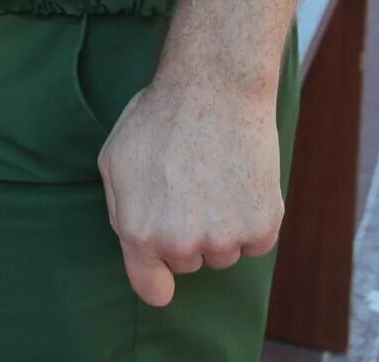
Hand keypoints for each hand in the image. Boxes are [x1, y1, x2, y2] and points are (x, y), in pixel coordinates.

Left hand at [98, 75, 283, 307]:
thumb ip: (122, 210)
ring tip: (213, 178)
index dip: (156, 280)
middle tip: (187, 187)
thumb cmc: (159, 120)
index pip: (151, 288)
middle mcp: (183, 245)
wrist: (215, 90)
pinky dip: (251, 219)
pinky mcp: (264, 228)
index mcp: (140, 233)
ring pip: (223, 252)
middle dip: (185, 234)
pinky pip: (255, 241)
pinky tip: (238, 182)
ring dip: (219, 227)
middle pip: (187, 263)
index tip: (163, 277)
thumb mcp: (114, 161)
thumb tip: (136, 241)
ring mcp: (226, 240)